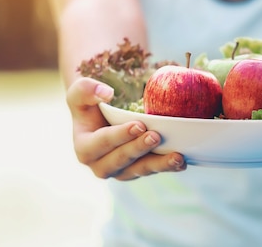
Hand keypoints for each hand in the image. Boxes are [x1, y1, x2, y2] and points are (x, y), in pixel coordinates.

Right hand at [67, 77, 185, 179]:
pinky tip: (182, 163)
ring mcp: (121, 171)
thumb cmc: (91, 102)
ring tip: (177, 157)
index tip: (138, 125)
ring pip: (140, 170)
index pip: (102, 143)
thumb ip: (85, 90)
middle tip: (156, 136)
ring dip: (159, 164)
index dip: (120, 136)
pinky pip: (153, 170)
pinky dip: (168, 167)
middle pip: (122, 160)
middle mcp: (102, 165)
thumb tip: (106, 93)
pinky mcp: (137, 170)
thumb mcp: (80, 92)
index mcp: (85, 149)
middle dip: (139, 149)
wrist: (101, 115)